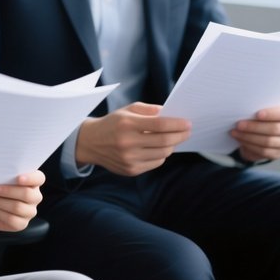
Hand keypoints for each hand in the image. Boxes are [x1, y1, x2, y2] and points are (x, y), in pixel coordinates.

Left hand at [0, 170, 43, 232]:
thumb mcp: (0, 178)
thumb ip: (4, 173)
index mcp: (33, 181)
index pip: (39, 178)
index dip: (31, 178)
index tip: (18, 178)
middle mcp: (35, 196)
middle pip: (27, 194)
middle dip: (7, 191)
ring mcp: (30, 211)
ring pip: (17, 207)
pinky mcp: (22, 224)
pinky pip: (11, 219)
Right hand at [76, 103, 191, 175]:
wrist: (91, 142)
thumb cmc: (113, 123)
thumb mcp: (127, 110)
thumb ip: (148, 110)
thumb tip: (169, 114)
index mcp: (127, 124)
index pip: (159, 125)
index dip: (177, 124)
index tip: (188, 123)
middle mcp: (128, 142)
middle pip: (164, 141)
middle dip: (180, 135)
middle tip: (187, 131)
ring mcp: (129, 158)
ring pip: (163, 154)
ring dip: (171, 146)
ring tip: (172, 139)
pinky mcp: (131, 170)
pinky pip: (155, 163)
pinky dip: (161, 155)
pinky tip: (158, 148)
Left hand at [230, 104, 279, 162]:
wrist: (259, 128)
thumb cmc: (259, 112)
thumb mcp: (261, 105)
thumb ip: (258, 104)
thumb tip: (244, 105)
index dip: (271, 114)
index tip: (257, 114)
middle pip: (274, 129)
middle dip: (254, 127)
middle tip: (238, 124)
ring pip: (268, 141)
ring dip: (248, 137)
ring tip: (235, 132)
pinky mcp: (278, 153)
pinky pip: (264, 151)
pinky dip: (250, 145)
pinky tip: (240, 140)